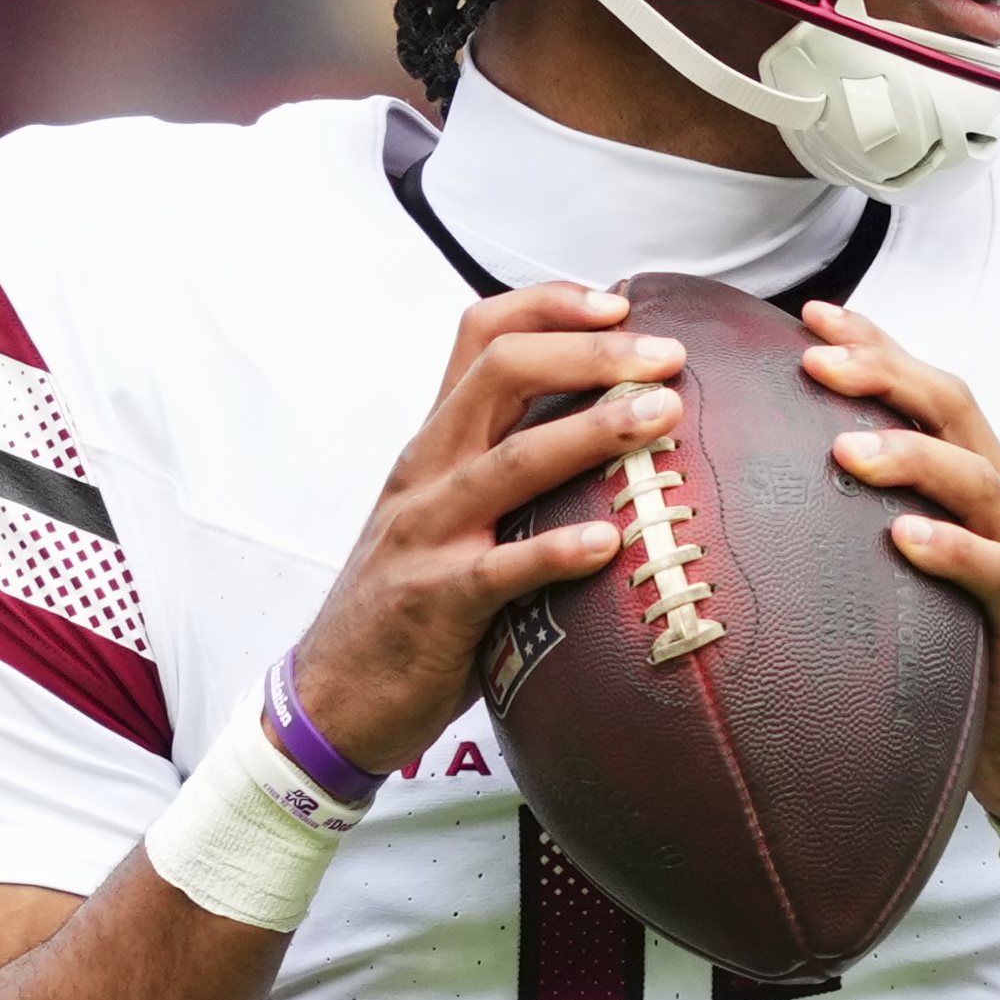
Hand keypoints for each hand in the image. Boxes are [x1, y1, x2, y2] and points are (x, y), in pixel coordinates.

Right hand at [288, 284, 680, 771]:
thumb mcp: (447, 513)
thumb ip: (506, 469)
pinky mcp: (438, 602)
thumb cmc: (409, 603)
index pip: (482, 334)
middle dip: (592, 352)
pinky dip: (557, 551)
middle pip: (502, 372)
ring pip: (511, 460)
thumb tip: (607, 434)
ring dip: (592, 431)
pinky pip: (502, 568)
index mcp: (435, 442)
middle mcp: (428, 471)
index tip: (622, 303)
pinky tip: (611, 545)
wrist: (333, 695)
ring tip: (662, 417)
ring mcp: (429, 533)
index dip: (551, 305)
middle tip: (666, 357)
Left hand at [804, 301, 999, 836]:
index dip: (879, 349)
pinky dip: (952, 550)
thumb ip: (865, 537)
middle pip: (956, 413)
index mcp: (979, 490)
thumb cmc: (970, 667)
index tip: (812, 316)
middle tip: (815, 358)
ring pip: (978, 483)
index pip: (931, 397)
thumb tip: (767, 508)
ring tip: (848, 446)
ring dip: (912, 456)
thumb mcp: (913, 586)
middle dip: (886, 376)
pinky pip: (997, 574)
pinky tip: (903, 538)